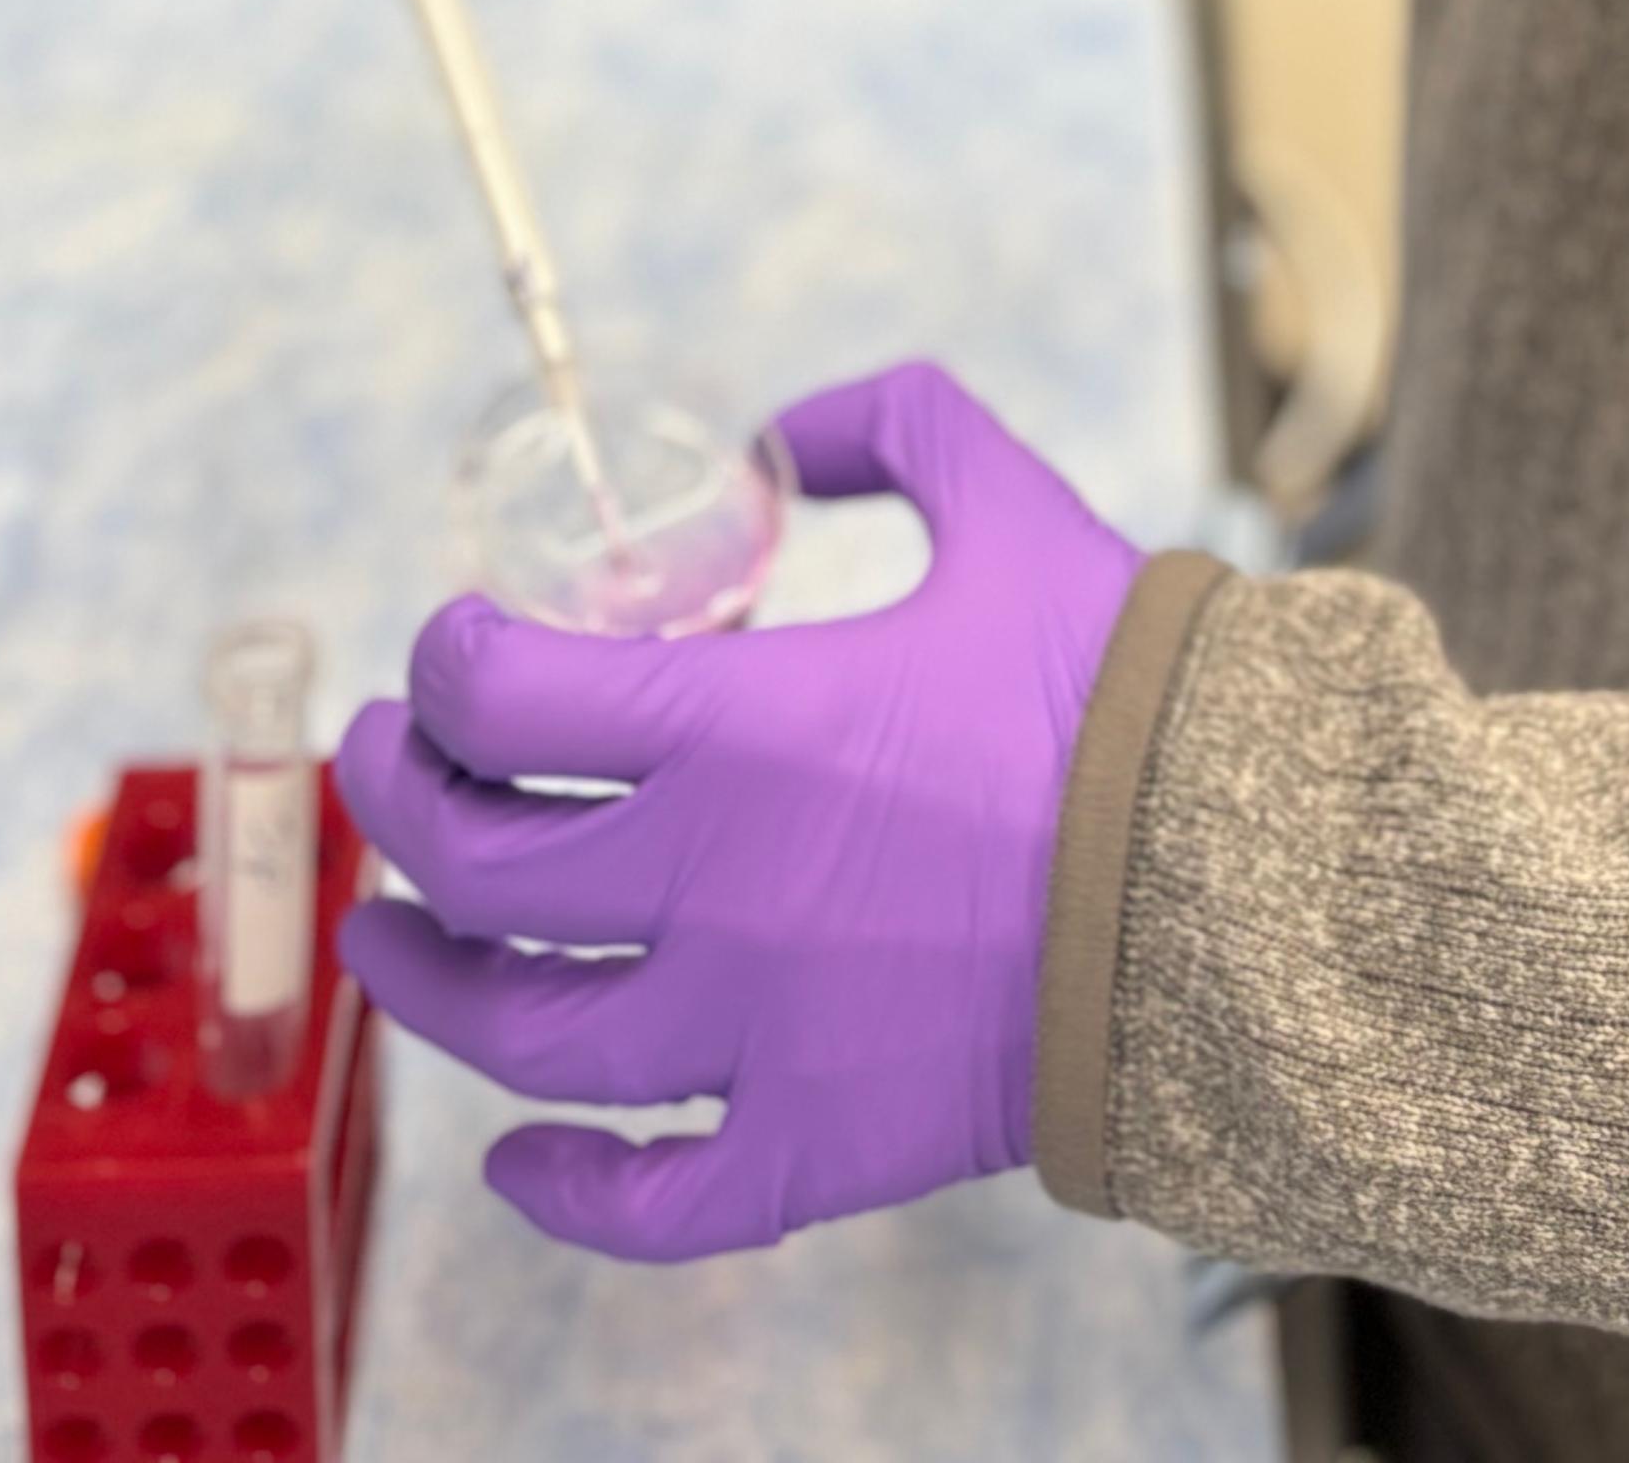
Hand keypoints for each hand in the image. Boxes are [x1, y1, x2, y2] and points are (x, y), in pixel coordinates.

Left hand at [336, 362, 1145, 1259]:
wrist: (1241, 883)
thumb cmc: (1118, 694)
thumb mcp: (1001, 499)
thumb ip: (882, 427)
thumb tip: (777, 434)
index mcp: (733, 725)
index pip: (496, 696)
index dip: (440, 665)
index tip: (444, 651)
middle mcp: (706, 885)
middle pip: (473, 860)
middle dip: (399, 800)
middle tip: (387, 764)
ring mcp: (748, 1033)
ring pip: (517, 1030)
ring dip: (423, 981)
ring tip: (387, 939)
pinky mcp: (810, 1147)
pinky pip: (647, 1200)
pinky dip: (559, 1190)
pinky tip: (515, 1156)